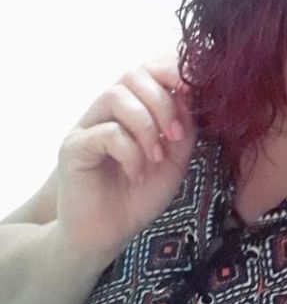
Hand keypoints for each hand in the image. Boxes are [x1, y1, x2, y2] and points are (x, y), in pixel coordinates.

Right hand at [55, 54, 197, 259]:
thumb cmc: (139, 196)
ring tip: (155, 158)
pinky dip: (130, 152)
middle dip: (163, 102)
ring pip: (117, 96)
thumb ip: (184, 128)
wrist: (107, 235)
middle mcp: (107, 110)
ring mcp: (88, 125)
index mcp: (133, 108)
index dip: (173, 71)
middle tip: (175, 136)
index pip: (149, 68)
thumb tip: (192, 95)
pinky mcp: (74, 147)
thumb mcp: (175, 160)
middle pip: (133, 75)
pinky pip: (106, 132)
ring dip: (146, 126)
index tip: (194, 92)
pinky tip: (137, 174)